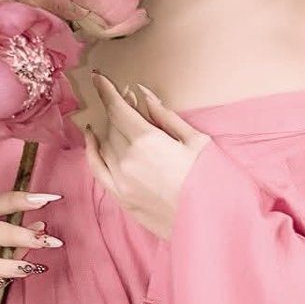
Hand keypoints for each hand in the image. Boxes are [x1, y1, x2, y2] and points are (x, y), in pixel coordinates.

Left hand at [82, 72, 212, 240]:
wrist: (213, 226)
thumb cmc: (212, 181)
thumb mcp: (196, 141)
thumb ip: (166, 117)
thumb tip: (144, 95)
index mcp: (148, 142)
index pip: (117, 109)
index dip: (106, 90)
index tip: (98, 77)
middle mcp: (127, 160)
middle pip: (112, 125)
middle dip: (116, 109)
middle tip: (125, 98)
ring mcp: (121, 181)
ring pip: (105, 144)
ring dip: (109, 128)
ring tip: (118, 118)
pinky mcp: (121, 198)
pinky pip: (97, 169)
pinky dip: (92, 151)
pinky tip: (92, 138)